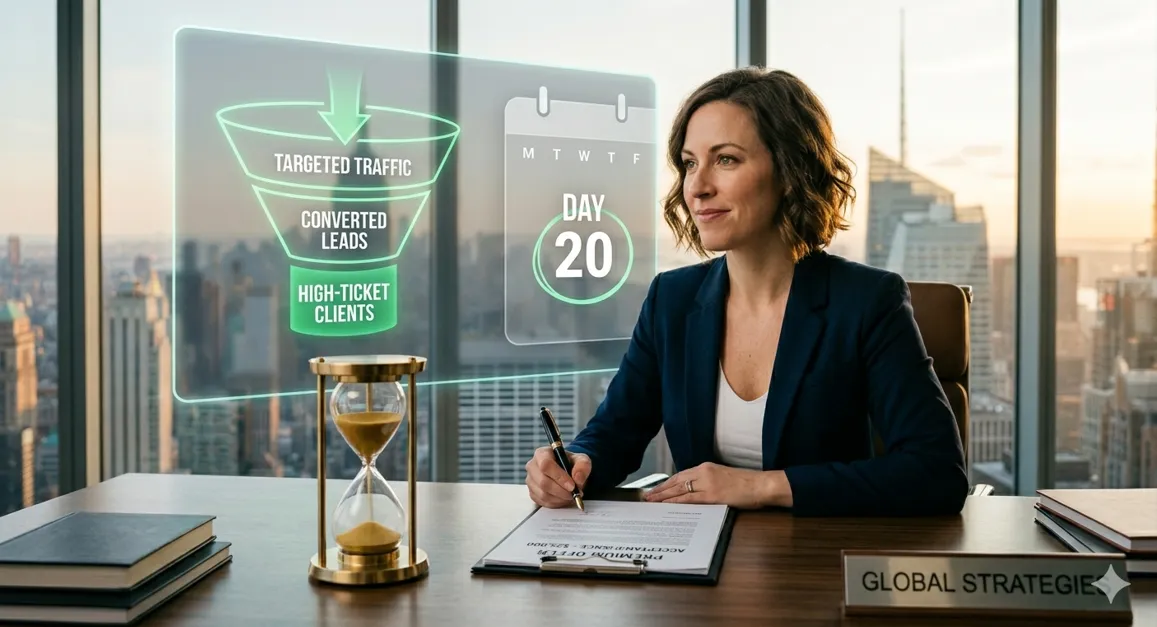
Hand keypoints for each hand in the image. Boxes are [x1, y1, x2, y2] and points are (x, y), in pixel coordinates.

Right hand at [525, 446, 590, 508]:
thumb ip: (583, 466)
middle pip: (543, 482)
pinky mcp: (532, 493)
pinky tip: (564, 498)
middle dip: (561, 491)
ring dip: (560, 498)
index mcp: (542, 453)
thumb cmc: (571, 463)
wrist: (567, 471)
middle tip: (574, 493)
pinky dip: (556, 503)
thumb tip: (577, 478)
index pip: (546, 465)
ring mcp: (530, 481)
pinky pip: (543, 502)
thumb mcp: (582, 460)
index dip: (559, 477)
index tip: (572, 486)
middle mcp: (532, 466)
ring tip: (571, 496)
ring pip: (543, 494)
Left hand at [644, 463, 790, 508]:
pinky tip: (666, 505)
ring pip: (679, 490)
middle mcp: (704, 472)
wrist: (761, 485)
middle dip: (660, 489)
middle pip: (676, 481)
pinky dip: (675, 502)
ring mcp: (707, 483)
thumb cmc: (746, 483)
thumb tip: (695, 490)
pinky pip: (689, 499)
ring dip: (663, 496)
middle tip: (647, 496)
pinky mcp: (712, 495)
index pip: (681, 475)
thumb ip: (708, 480)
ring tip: (651, 501)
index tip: (657, 488)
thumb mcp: (723, 476)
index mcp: (706, 467)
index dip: (667, 482)